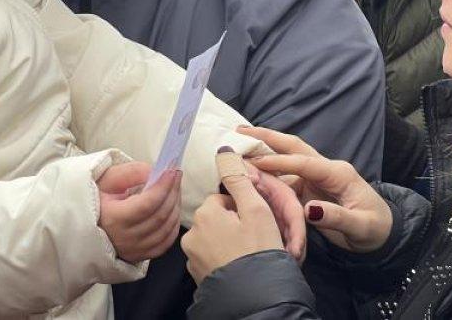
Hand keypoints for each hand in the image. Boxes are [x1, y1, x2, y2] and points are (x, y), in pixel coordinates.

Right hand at [97, 162, 182, 262]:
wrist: (82, 226)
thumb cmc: (95, 200)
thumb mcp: (106, 180)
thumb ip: (130, 173)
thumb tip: (154, 172)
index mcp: (114, 218)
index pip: (147, 204)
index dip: (163, 186)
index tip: (172, 170)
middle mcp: (126, 238)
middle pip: (160, 216)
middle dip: (173, 192)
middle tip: (176, 174)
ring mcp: (135, 250)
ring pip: (166, 229)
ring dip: (175, 206)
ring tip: (174, 188)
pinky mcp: (141, 256)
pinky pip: (166, 242)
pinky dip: (173, 224)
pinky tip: (172, 209)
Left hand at [181, 153, 294, 282]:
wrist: (257, 299)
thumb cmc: (259, 252)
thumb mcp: (256, 209)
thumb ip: (239, 178)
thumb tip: (224, 151)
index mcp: (204, 214)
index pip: (222, 199)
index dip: (242, 208)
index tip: (254, 221)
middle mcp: (191, 234)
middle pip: (216, 218)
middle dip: (233, 224)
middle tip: (253, 239)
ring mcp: (193, 257)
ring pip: (213, 238)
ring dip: (228, 242)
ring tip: (247, 253)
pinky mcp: (198, 276)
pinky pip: (211, 258)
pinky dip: (224, 259)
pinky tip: (238, 265)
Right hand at [239, 126, 392, 253]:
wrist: (382, 235)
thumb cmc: (374, 229)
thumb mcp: (361, 227)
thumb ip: (337, 217)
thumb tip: (309, 209)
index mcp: (338, 173)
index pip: (305, 162)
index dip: (280, 160)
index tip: (255, 161)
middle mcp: (325, 169)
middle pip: (293, 146)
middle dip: (267, 137)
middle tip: (240, 131)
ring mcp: (316, 176)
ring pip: (286, 158)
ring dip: (263, 150)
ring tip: (238, 144)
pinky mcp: (309, 187)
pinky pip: (285, 176)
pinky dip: (267, 170)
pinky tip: (249, 169)